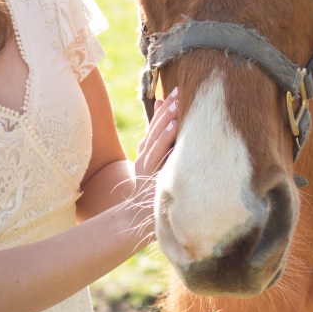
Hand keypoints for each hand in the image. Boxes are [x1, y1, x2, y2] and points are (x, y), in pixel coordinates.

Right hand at [124, 88, 177, 239]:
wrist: (133, 220)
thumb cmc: (151, 195)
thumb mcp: (156, 170)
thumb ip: (161, 149)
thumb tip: (170, 131)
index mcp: (147, 153)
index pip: (156, 125)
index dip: (164, 108)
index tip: (175, 92)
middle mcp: (145, 156)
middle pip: (155, 128)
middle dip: (167, 109)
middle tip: (178, 91)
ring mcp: (146, 165)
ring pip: (156, 139)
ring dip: (166, 121)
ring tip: (177, 105)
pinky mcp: (148, 175)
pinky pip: (158, 155)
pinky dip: (165, 141)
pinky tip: (174, 129)